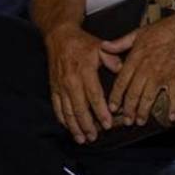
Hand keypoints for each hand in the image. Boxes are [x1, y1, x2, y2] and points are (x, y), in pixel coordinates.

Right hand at [46, 24, 115, 142]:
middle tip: (94, 137)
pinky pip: (57, 107)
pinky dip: (62, 119)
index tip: (107, 124)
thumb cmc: (83, 43)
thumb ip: (112, 59)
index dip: (101, 112)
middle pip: (79, 108)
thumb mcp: (100, 47)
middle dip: (87, 125)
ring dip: (74, 126)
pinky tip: (68, 127)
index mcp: (85, 71)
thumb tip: (121, 69)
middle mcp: (71, 81)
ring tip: (82, 138)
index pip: (94, 96)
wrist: (60, 37)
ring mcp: (60, 86)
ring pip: (67, 111)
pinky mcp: (53, 87)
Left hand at [105, 17, 174, 126]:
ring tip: (140, 121)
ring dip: (144, 111)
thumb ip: (119, 43)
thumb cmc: (160, 30)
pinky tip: (171, 118)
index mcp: (135, 59)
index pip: (122, 82)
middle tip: (126, 120)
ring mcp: (161, 75)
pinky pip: (173, 95)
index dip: (116, 97)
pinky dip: (173, 107)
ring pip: (149, 97)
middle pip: (134, 94)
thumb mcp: (137, 34)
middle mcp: (146, 70)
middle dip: (128, 109)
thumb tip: (103, 46)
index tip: (112, 108)